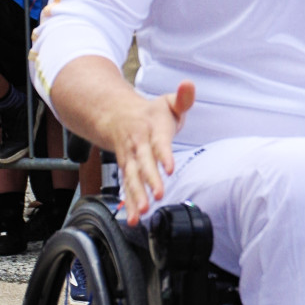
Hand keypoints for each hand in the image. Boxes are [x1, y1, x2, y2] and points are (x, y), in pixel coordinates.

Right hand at [104, 81, 195, 224]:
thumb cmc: (150, 113)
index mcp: (151, 128)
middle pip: (143, 164)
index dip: (163, 155)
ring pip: (131, 179)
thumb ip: (182, 98)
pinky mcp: (126, 170)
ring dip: (136, 196)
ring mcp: (130, 159)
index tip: (169, 168)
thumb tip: (189, 85)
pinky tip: (133, 219)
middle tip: (158, 196)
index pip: (159, 143)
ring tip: (142, 213)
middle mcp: (138, 145)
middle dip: (149, 181)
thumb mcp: (168, 102)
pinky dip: (129, 204)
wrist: (116, 115)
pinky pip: (127, 188)